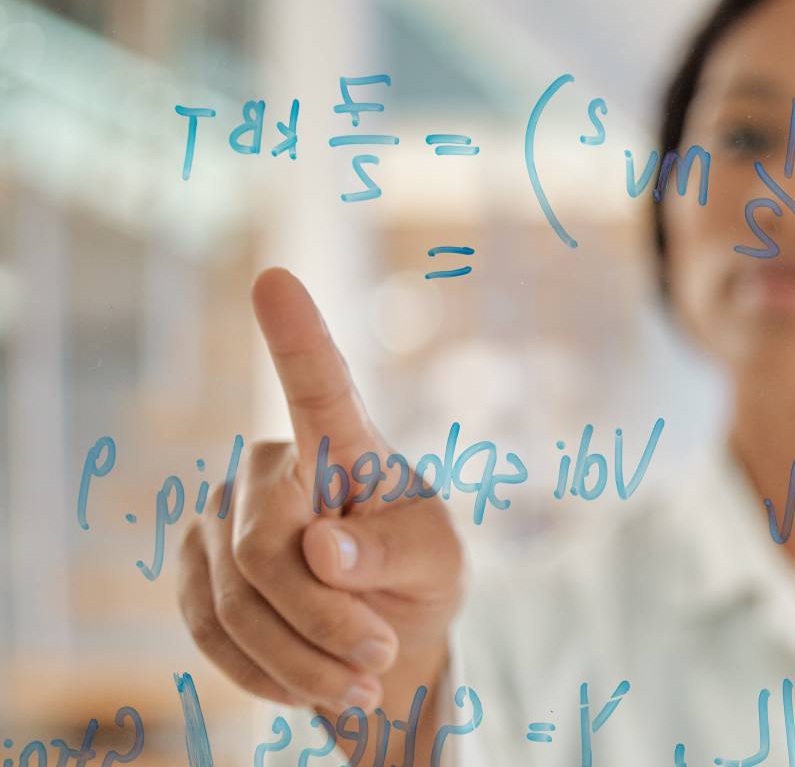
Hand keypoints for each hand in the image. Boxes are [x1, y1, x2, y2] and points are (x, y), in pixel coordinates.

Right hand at [176, 268, 464, 727]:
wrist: (378, 635)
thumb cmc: (418, 577)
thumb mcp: (436, 564)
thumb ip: (392, 552)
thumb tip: (323, 549)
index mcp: (346, 445)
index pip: (321, 390)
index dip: (298, 339)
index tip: (278, 279)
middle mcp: (272, 465)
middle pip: (267, 551)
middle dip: (323, 618)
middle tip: (379, 653)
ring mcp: (221, 513)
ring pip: (238, 604)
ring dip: (305, 660)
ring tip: (363, 679)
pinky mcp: (192, 566)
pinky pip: (214, 634)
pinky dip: (271, 674)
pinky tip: (313, 681)